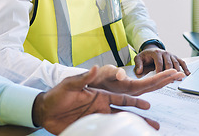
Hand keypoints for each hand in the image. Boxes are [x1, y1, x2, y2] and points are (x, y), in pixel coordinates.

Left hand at [33, 66, 160, 133]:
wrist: (44, 110)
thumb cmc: (57, 94)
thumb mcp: (70, 84)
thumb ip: (84, 78)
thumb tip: (96, 68)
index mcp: (101, 95)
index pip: (123, 97)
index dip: (136, 101)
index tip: (148, 105)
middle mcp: (102, 107)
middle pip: (125, 112)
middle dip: (140, 118)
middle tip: (154, 125)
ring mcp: (97, 118)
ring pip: (118, 124)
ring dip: (131, 128)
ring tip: (144, 133)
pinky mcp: (90, 127)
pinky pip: (106, 131)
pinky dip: (116, 133)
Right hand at [89, 64, 184, 95]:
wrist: (89, 88)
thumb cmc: (96, 81)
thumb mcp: (104, 74)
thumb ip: (113, 74)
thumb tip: (121, 75)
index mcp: (129, 88)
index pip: (149, 82)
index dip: (162, 76)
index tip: (173, 72)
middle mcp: (133, 91)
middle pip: (155, 84)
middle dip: (168, 78)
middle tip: (181, 73)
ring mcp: (133, 91)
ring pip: (153, 86)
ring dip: (166, 79)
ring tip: (176, 75)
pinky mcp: (132, 89)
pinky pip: (148, 85)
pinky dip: (158, 80)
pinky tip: (164, 79)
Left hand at [134, 46, 189, 75]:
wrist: (151, 50)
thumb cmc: (145, 56)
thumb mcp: (139, 58)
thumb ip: (138, 64)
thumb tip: (139, 71)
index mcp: (156, 53)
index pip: (159, 62)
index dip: (160, 70)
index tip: (160, 77)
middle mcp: (165, 53)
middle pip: (169, 63)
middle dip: (170, 72)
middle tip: (171, 80)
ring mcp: (171, 55)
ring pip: (176, 63)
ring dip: (178, 71)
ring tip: (179, 78)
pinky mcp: (175, 57)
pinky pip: (181, 62)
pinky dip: (185, 67)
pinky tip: (187, 73)